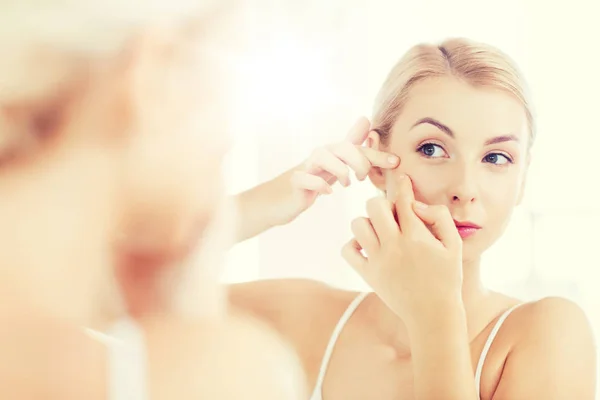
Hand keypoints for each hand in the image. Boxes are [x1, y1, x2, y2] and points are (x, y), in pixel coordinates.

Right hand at [274, 117, 399, 224]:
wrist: (282, 198)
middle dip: (359, 161)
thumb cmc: (313, 179)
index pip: (357, 147)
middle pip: (343, 148)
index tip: (395, 161)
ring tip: (347, 184)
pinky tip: (328, 192)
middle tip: (363, 178)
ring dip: (340, 170)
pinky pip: (306, 178)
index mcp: (333, 152)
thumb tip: (366, 120)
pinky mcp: (295, 182)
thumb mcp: (336, 162)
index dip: (376, 153)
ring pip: (323, 157)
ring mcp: (306, 167)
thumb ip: (352, 145)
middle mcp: (320, 155)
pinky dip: (319, 185)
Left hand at [341, 175, 462, 326]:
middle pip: (374, 205)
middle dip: (382, 202)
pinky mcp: (368, 274)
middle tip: (392, 214)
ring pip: (358, 224)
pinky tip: (368, 246)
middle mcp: (394, 246)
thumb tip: (417, 205)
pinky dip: (354, 244)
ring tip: (380, 231)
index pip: (403, 200)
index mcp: (416, 237)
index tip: (402, 179)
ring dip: (368, 222)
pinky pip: (348, 250)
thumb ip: (439, 218)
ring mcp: (378, 260)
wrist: (433, 314)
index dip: (403, 186)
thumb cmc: (447, 278)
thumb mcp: (454, 246)